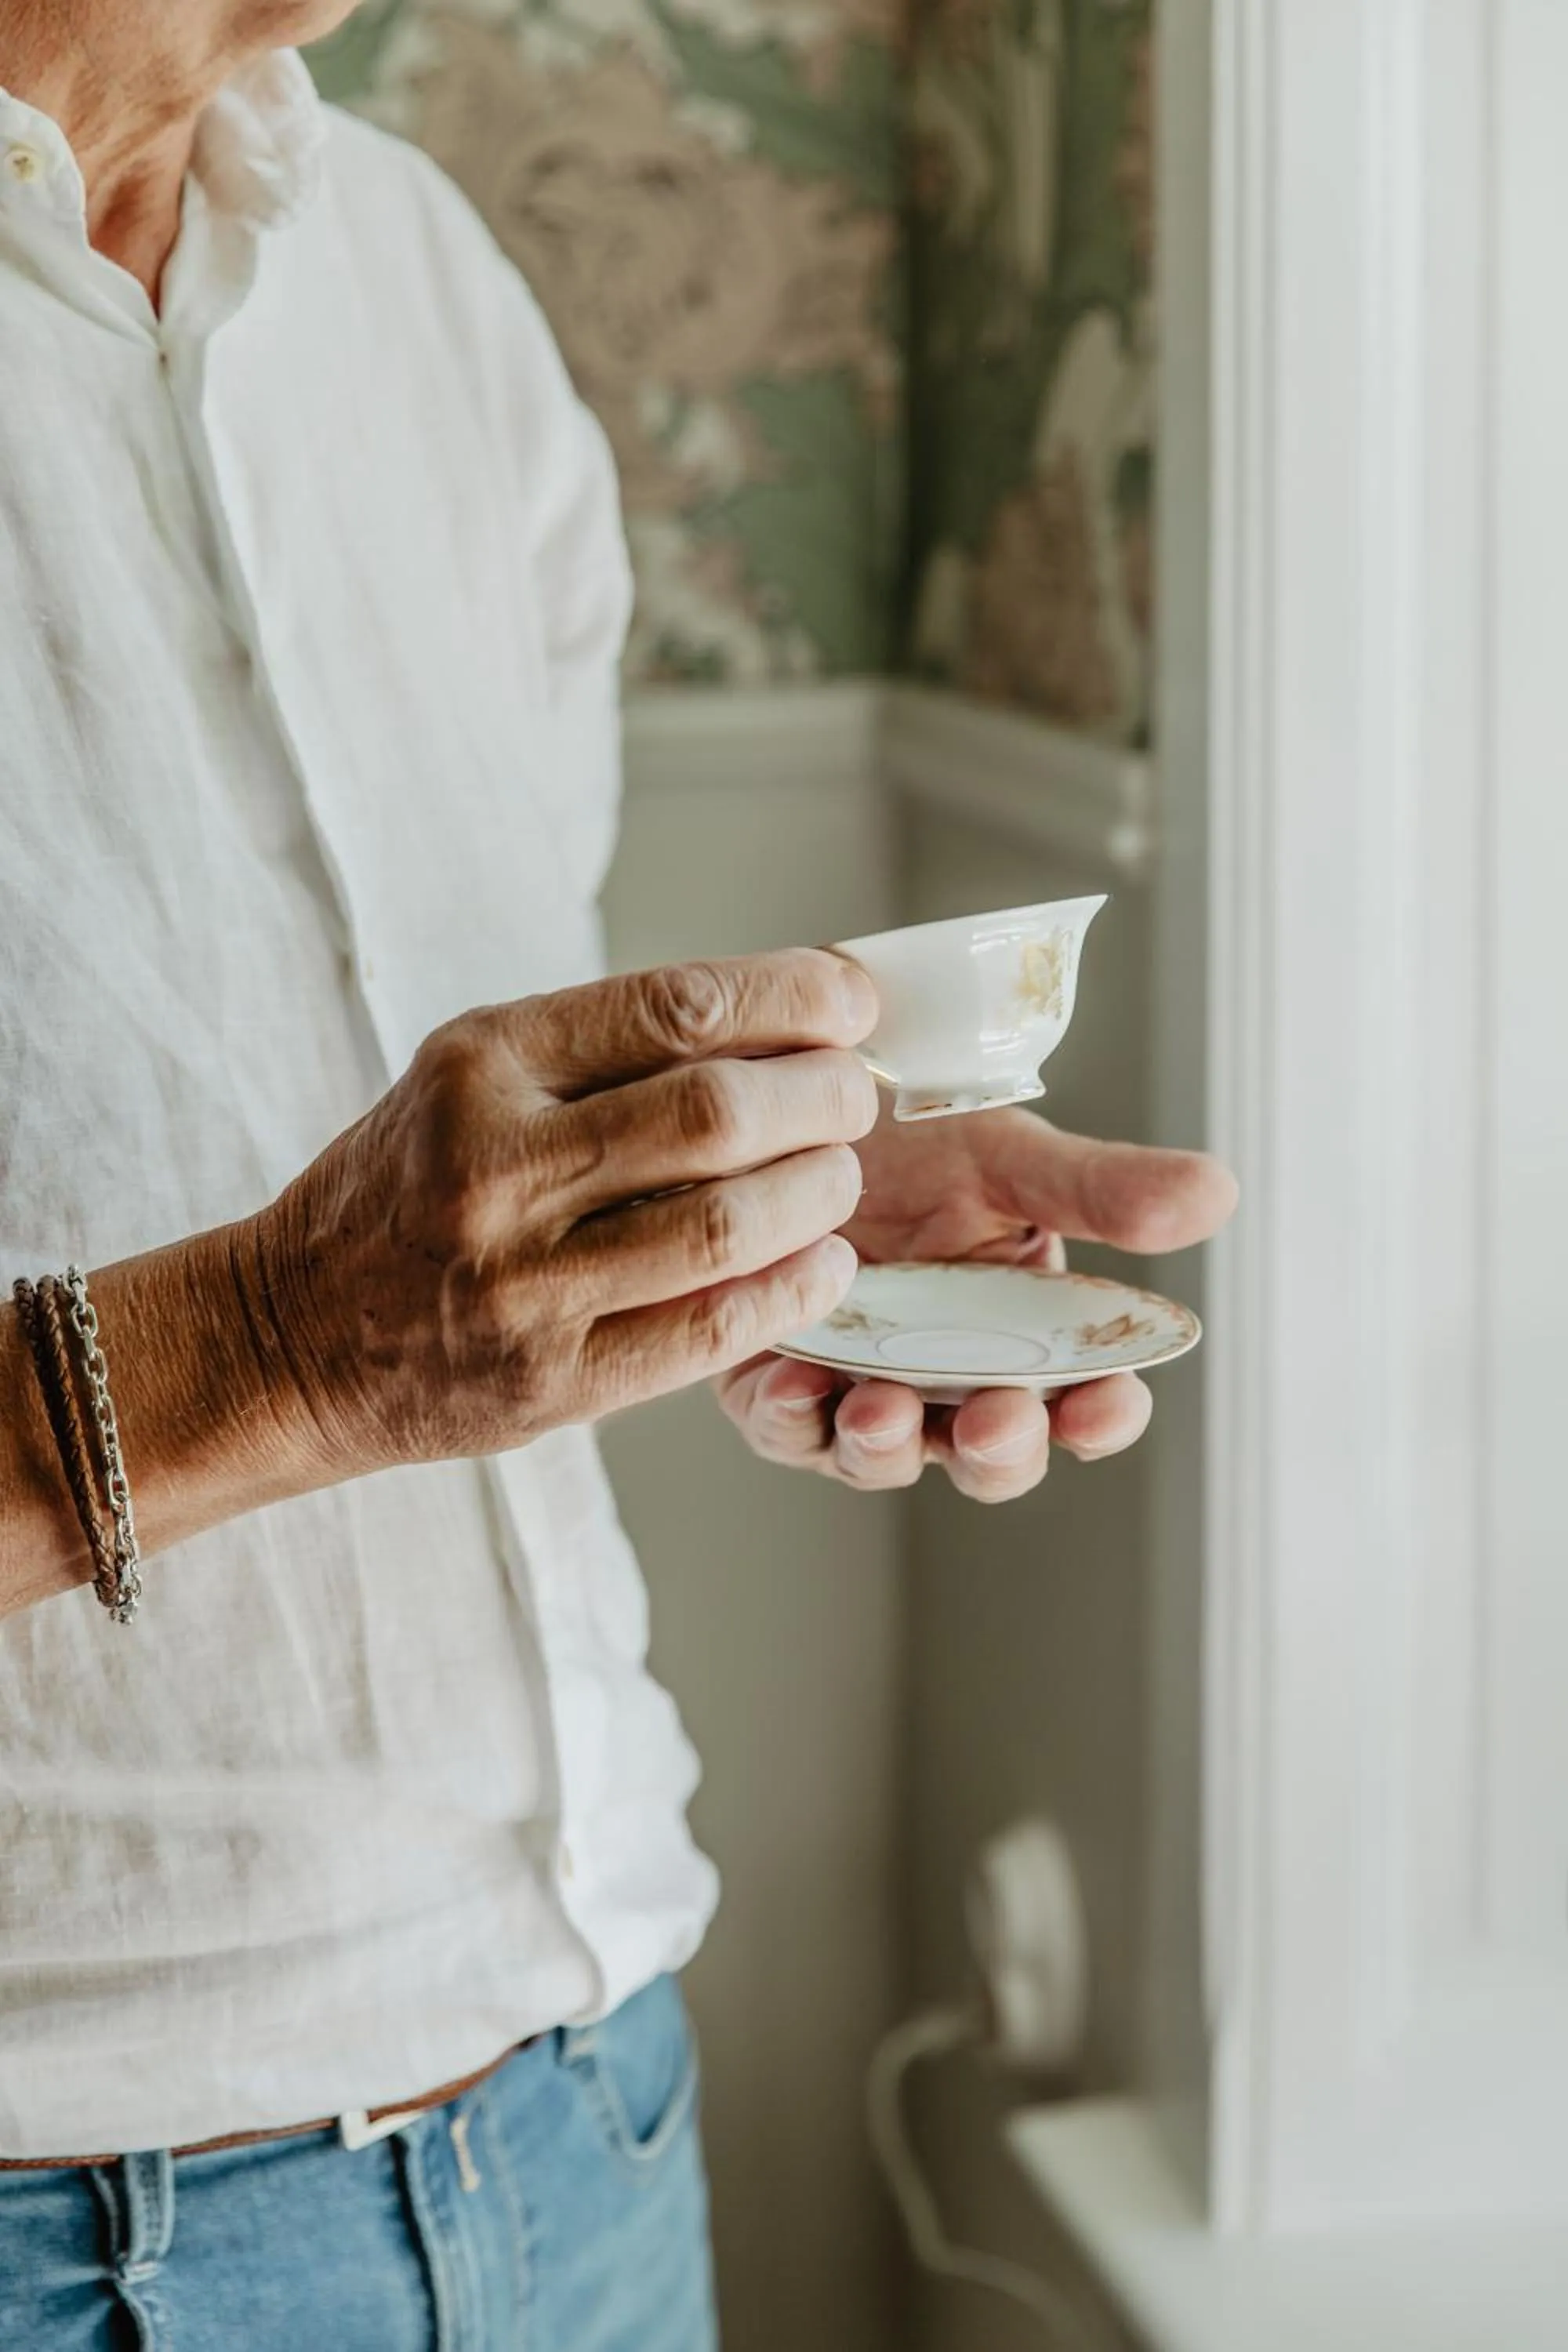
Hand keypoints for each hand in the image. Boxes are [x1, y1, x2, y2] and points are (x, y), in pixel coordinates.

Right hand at [234, 952, 881, 1477]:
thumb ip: (603, 1051)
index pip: (674, 1007)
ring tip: (841, 1175)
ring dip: (818, 1191)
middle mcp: (495, 1165)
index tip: (849, 1004)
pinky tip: (825, 1263)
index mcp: (480, 1064)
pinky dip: (790, 1290)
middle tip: (856, 1097)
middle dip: (823, 1097)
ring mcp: (521, 1282)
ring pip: (724, 1223)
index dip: (792, 999)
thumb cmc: (407, 1187)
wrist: (291, 1335)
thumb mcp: (469, 1079)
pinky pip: (707, 1329)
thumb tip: (783, 1021)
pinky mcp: (549, 1380)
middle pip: (716, 1114)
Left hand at [717, 1103, 1236, 1502]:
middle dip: (998, 1448)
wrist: (792, 1106)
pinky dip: (788, 1414)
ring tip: (880, 1409)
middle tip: (993, 1423)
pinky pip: (784, 1424)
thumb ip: (1103, 1187)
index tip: (1108, 1400)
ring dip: (886, 1444)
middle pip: (989, 1454)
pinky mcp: (775, 1386)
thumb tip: (1216, 1194)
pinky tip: (792, 1379)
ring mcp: (859, 1391)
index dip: (1102, 1415)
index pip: (1084, 1404)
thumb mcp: (1011, 1155)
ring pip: (881, 1455)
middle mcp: (947, 1381)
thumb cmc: (914, 1136)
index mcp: (1026, 1338)